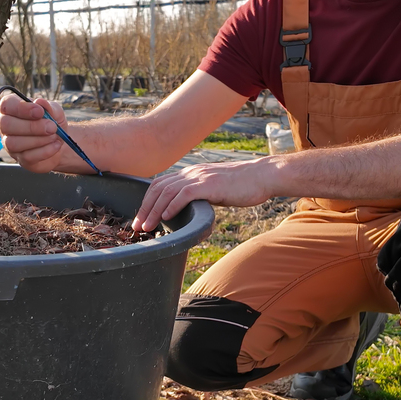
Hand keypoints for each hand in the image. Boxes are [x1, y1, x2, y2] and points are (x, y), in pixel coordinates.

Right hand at [0, 95, 67, 172]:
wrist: (60, 142)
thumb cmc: (52, 122)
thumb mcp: (55, 111)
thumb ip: (48, 107)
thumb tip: (39, 102)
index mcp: (12, 108)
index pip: (7, 104)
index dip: (21, 108)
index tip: (40, 112)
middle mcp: (6, 125)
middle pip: (6, 125)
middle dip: (31, 126)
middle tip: (51, 127)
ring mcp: (10, 144)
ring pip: (13, 143)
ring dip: (38, 140)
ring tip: (54, 136)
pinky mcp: (20, 159)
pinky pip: (26, 156)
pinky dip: (44, 151)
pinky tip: (55, 145)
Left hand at [132, 159, 277, 231]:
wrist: (262, 175)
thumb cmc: (243, 185)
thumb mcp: (215, 189)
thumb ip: (200, 196)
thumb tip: (189, 210)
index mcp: (191, 174)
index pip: (160, 184)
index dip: (147, 201)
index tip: (141, 218)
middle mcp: (192, 173)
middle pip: (158, 188)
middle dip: (145, 208)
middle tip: (138, 226)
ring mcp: (200, 177)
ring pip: (167, 192)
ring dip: (154, 211)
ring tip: (148, 227)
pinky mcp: (210, 184)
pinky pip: (184, 194)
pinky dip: (172, 206)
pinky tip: (167, 217)